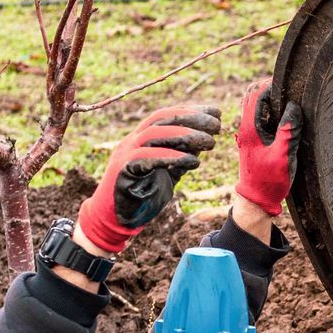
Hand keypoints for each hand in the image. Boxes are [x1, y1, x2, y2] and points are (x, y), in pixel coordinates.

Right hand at [77, 104, 221, 254]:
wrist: (115, 221)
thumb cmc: (142, 198)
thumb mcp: (169, 174)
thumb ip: (181, 158)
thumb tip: (203, 141)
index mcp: (142, 139)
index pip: (166, 116)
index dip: (192, 111)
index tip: (217, 112)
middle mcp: (132, 140)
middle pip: (161, 118)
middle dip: (191, 118)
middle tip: (216, 124)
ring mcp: (125, 153)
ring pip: (154, 133)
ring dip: (185, 135)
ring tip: (210, 142)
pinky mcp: (122, 170)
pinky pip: (147, 158)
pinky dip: (171, 157)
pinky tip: (194, 161)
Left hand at [234, 78, 301, 216]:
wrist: (256, 199)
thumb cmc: (270, 180)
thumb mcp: (284, 155)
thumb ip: (289, 130)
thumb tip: (294, 106)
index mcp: (250, 128)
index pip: (256, 93)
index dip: (272, 85)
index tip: (289, 85)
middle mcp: (245, 127)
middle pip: (251, 94)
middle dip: (269, 88)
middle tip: (289, 90)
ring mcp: (247, 132)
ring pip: (253, 104)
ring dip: (268, 99)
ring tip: (288, 102)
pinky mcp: (252, 139)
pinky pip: (257, 116)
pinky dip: (268, 110)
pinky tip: (283, 117)